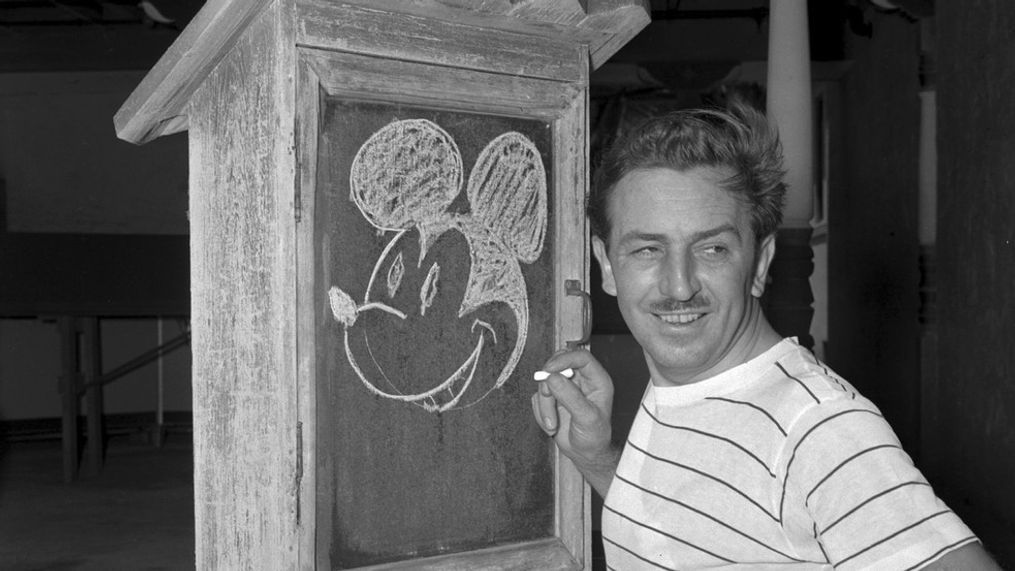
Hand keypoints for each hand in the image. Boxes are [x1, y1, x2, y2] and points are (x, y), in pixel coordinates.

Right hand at [531, 348, 618, 495]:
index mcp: (596, 380)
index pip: (581, 357)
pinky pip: (538, 397)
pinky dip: (541, 412)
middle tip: (546, 395)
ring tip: (552, 424)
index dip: (564, 359)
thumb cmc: (594, 437)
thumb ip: (571, 397)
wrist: (585, 454)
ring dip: (545, 405)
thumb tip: (553, 378)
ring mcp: (565, 388)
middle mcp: (580, 380)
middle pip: (558, 364)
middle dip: (548, 381)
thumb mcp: (587, 418)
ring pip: (544, 382)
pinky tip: (551, 424)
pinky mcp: (552, 398)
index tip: (550, 369)